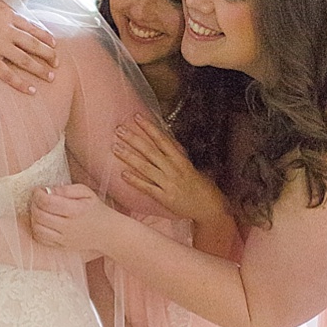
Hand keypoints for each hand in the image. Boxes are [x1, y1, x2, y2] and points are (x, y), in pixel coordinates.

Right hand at [0, 0, 57, 93]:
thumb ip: (1, 11)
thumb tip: (13, 16)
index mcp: (6, 15)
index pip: (31, 27)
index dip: (45, 37)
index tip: (54, 44)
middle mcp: (6, 31)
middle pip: (33, 44)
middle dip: (48, 54)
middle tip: (58, 63)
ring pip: (25, 60)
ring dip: (40, 69)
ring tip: (51, 76)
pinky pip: (8, 74)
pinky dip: (21, 83)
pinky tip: (31, 89)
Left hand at [30, 183, 117, 254]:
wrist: (107, 232)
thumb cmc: (95, 209)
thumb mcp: (86, 192)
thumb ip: (66, 189)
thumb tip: (47, 190)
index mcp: (76, 210)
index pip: (47, 202)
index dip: (38, 194)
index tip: (38, 190)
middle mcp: (69, 227)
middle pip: (39, 215)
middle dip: (33, 204)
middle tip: (37, 199)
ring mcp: (64, 239)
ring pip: (37, 228)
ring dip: (33, 217)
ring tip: (39, 209)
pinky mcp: (61, 247)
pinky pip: (40, 239)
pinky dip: (36, 229)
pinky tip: (42, 222)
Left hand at [112, 114, 228, 224]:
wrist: (210, 208)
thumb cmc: (202, 188)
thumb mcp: (191, 168)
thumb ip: (177, 158)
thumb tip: (166, 145)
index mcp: (181, 160)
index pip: (162, 139)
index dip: (149, 128)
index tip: (137, 117)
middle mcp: (174, 169)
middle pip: (150, 151)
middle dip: (134, 139)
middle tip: (119, 129)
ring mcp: (168, 183)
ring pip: (145, 167)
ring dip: (129, 157)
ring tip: (115, 148)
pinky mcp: (165, 197)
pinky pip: (147, 187)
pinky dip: (135, 180)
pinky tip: (122, 174)